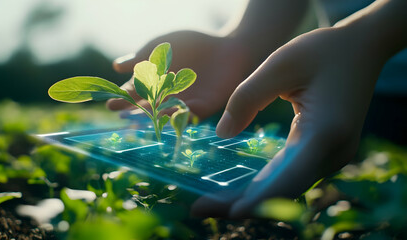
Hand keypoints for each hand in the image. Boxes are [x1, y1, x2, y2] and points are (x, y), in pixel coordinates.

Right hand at [106, 31, 254, 118]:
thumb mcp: (162, 47)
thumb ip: (141, 56)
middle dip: (134, 109)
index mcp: (154, 83)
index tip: (110, 102)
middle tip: (121, 113)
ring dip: (155, 114)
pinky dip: (181, 113)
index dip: (123, 97)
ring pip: (166, 111)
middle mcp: (166, 97)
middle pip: (148, 105)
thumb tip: (116, 67)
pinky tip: (171, 111)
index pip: (135, 92)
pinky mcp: (204, 106)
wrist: (224, 47)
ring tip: (143, 115)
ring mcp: (184, 102)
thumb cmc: (191, 45)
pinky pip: (190, 112)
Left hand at [192, 26, 385, 217]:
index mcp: (325, 132)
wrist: (361, 49)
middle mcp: (332, 153)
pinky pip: (290, 175)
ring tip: (211, 202)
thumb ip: (247, 97)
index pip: (289, 177)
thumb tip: (222, 133)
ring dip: (250, 197)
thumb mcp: (280, 64)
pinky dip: (263, 185)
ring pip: (286, 187)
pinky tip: (238, 188)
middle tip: (199, 208)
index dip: (258, 199)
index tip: (229, 212)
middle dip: (241, 203)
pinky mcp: (323, 153)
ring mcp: (331, 156)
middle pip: (283, 190)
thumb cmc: (323, 51)